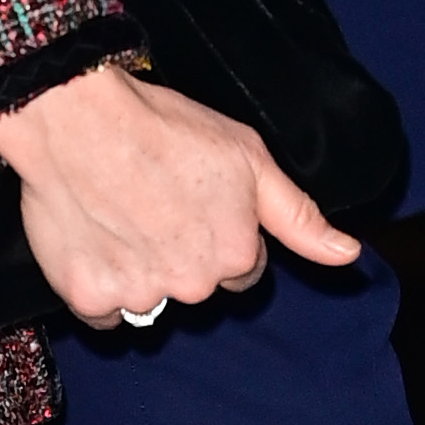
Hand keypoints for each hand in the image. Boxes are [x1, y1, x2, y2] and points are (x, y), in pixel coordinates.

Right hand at [0, 63, 359, 328]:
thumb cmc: (162, 125)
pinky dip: (96, 280)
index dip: (220, 229)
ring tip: (119, 208)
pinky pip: (101, 307)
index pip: (242, 266)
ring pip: (148, 296)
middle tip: (154, 196)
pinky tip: (92, 234)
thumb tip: (347, 255)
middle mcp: (193, 286)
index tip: (194, 197)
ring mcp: (140, 296)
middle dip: (181, 249)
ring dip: (138, 266)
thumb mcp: (247, 155)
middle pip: (196, 282)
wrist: (76, 118)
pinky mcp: (89, 298)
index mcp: (237, 253)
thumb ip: (297, 215)